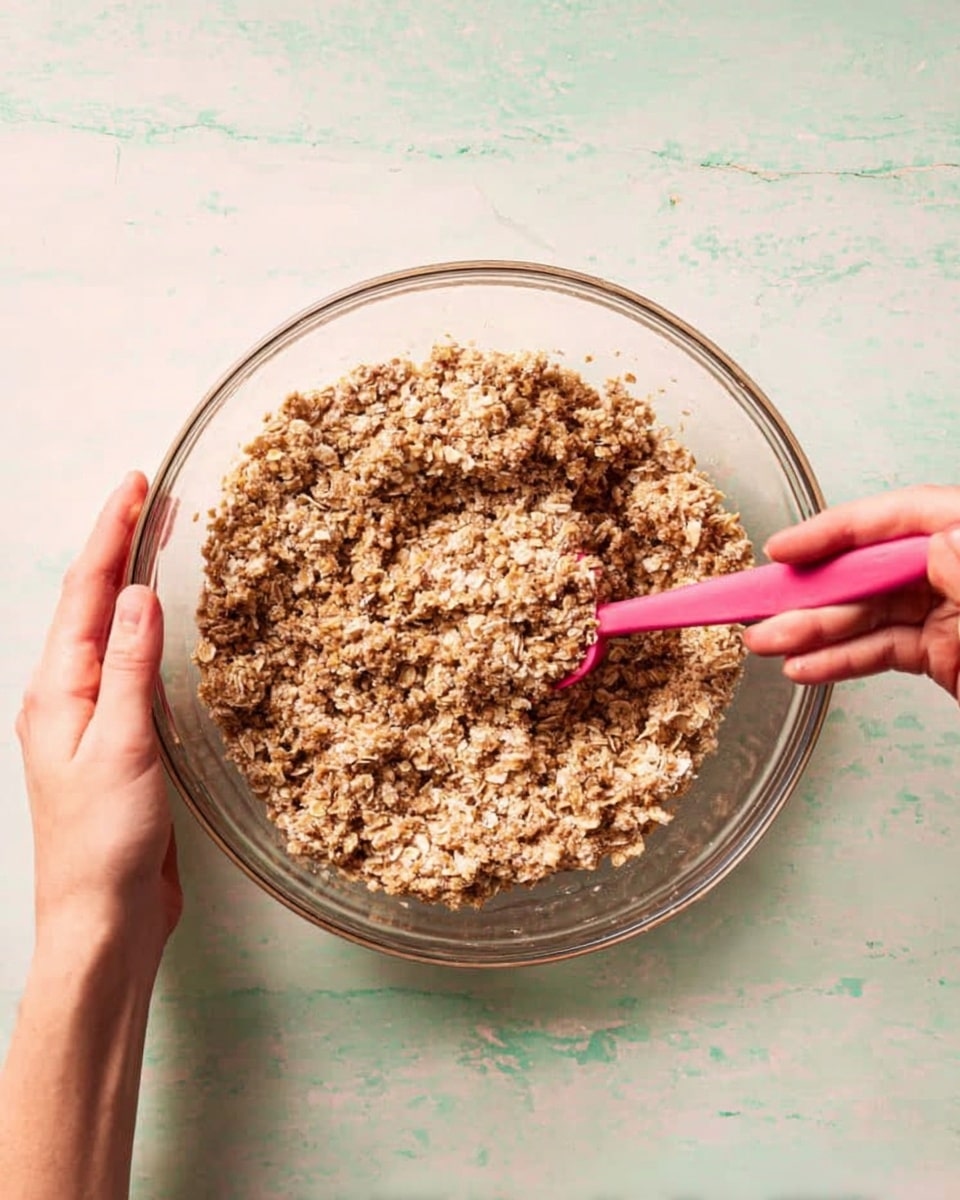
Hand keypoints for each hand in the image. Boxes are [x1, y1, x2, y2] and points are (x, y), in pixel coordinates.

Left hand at [16, 472, 181, 962]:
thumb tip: (138, 595)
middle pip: (94, 604)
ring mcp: (92, 720)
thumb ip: (130, 669)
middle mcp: (67, 698)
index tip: (135, 485)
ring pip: (112, 633)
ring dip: (133, 583)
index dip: (111, 534)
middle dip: (119, 546)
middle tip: (153, 498)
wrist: (102, 920)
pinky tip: (168, 628)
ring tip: (159, 543)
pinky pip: (133, 669)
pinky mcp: (119, 744)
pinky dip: (150, 632)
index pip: (86, 594)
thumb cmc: (103, 843)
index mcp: (57, 692)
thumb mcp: (120, 747)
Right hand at [744, 486, 959, 701]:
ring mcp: (944, 610)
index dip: (833, 531)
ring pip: (865, 615)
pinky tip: (804, 666)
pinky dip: (841, 660)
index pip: (895, 518)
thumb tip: (944, 539)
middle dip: (810, 592)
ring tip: (766, 642)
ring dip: (812, 631)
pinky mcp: (939, 652)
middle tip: (757, 605)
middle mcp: (950, 568)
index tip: (783, 550)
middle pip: (867, 570)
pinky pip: (881, 649)